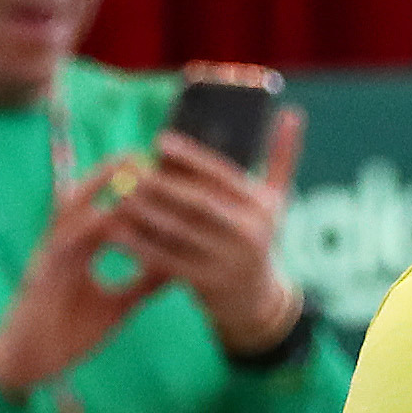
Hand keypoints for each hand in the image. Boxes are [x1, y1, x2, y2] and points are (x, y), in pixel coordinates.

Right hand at [0, 159, 165, 398]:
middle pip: (87, 196)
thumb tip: (178, 268)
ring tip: (127, 166)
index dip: (130, 188)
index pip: (107, 207)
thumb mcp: (117, 305)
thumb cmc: (69, 332)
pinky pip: (61, 244)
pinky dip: (83, 228)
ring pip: (72, 210)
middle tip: (146, 151)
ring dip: (98, 187)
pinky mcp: (42, 274)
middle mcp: (63, 243)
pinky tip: (104, 215)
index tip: (160, 169)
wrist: (29, 363)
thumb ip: (143, 283)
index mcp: (80, 248)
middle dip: (114, 172)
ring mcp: (50, 255)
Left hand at [101, 107, 312, 354]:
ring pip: (178, 231)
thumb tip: (292, 113)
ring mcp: (226, 261)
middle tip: (129, 168)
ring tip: (119, 196)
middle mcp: (248, 234)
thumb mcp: (277, 199)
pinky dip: (141, 245)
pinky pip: (166, 260)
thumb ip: (282, 156)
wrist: (256, 298)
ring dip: (145, 213)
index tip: (160, 141)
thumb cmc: (259, 235)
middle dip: (160, 185)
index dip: (191, 158)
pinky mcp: (204, 283)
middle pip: (197, 203)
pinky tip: (119, 232)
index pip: (223, 176)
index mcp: (262, 208)